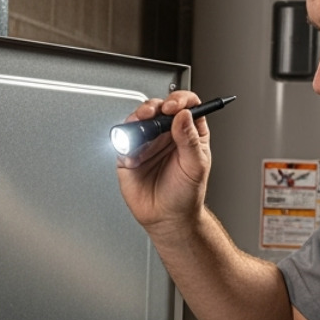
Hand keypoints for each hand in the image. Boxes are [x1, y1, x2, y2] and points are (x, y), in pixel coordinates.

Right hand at [114, 91, 211, 232]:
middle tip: (155, 112)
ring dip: (138, 118)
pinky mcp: (129, 155)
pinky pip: (123, 140)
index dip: (180, 100)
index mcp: (188, 133)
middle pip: (159, 107)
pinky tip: (134, 153)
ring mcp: (147, 143)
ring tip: (142, 124)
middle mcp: (166, 134)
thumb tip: (183, 115)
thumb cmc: (185, 195)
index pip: (187, 105)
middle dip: (155, 106)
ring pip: (139, 119)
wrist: (167, 219)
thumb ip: (190, 139)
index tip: (175, 106)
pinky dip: (126, 141)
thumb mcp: (196, 166)